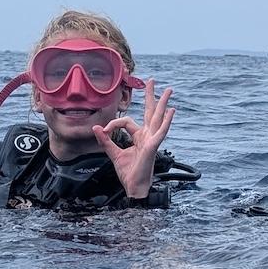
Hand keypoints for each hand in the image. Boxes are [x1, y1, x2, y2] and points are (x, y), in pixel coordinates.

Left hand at [92, 78, 174, 201]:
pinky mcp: (153, 146)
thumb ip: (105, 140)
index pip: (126, 120)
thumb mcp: (113, 153)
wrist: (133, 187)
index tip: (104, 131)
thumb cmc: (127, 172)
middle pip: (150, 112)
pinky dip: (167, 121)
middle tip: (151, 81)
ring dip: (163, 103)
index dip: (113, 123)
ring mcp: (152, 140)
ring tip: (169, 90)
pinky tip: (171, 111)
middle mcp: (147, 136)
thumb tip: (96, 127)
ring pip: (158, 118)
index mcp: (139, 136)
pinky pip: (161, 131)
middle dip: (151, 96)